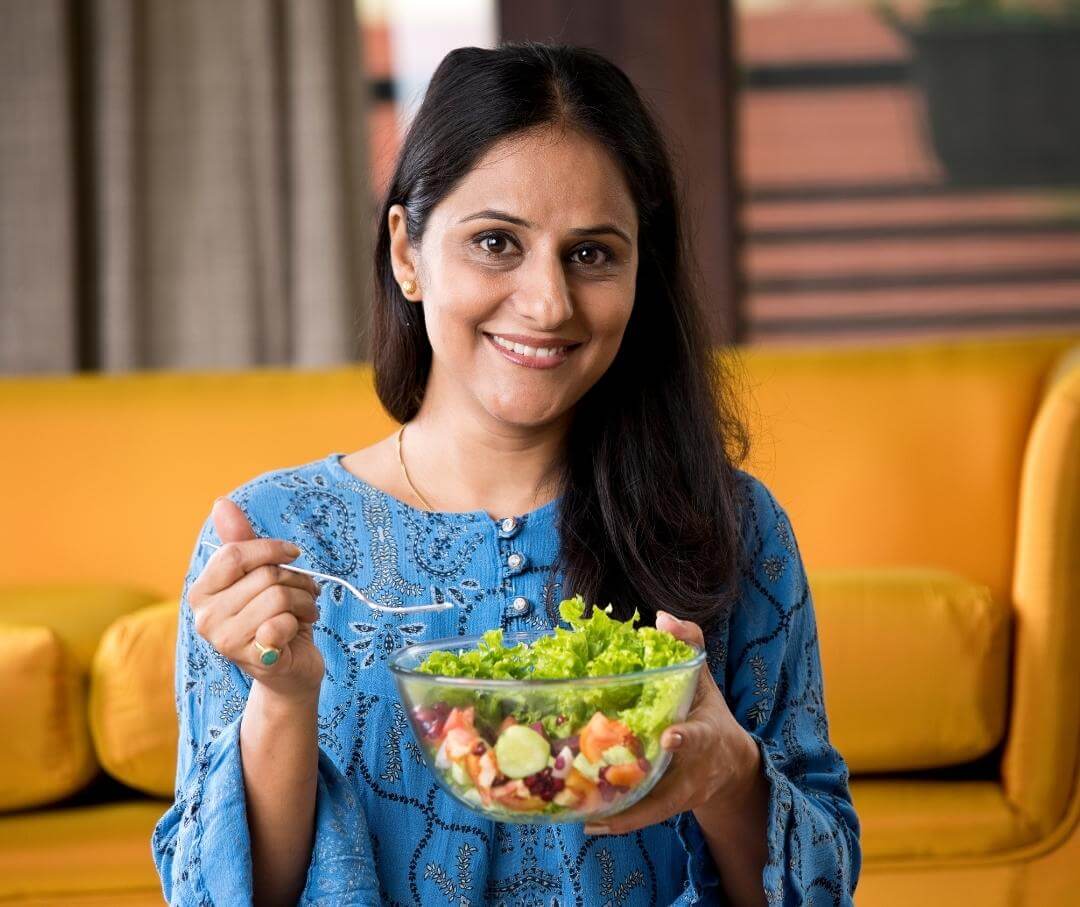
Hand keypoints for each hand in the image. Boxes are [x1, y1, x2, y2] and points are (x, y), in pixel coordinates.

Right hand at [187, 497, 324, 702]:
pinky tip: (298, 631)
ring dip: (305, 601)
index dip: (270, 549)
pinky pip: (283, 623)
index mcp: (201, 593)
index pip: (233, 554)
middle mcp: (205, 619)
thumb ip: (241, 541)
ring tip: (305, 611)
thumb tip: (221, 503)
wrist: (289, 671)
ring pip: (279, 596)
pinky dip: (301, 622)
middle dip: (297, 580)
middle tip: (305, 593)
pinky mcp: (252, 658)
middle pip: (264, 575)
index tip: (293, 554)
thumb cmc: (274, 618)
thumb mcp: (258, 576)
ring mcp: (226, 641)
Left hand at [583, 611, 757, 835]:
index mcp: (706, 734)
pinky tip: (586, 821)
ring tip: (586, 812)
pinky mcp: (667, 807)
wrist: (730, 764)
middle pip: (670, 784)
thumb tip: (661, 618)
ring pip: (652, 809)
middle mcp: (693, 770)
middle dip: (644, 788)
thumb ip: (688, 643)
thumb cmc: (709, 712)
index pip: (698, 735)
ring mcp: (680, 794)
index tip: (670, 737)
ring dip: (621, 814)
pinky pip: (641, 818)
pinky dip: (617, 821)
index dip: (685, 737)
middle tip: (610, 785)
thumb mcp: (703, 676)